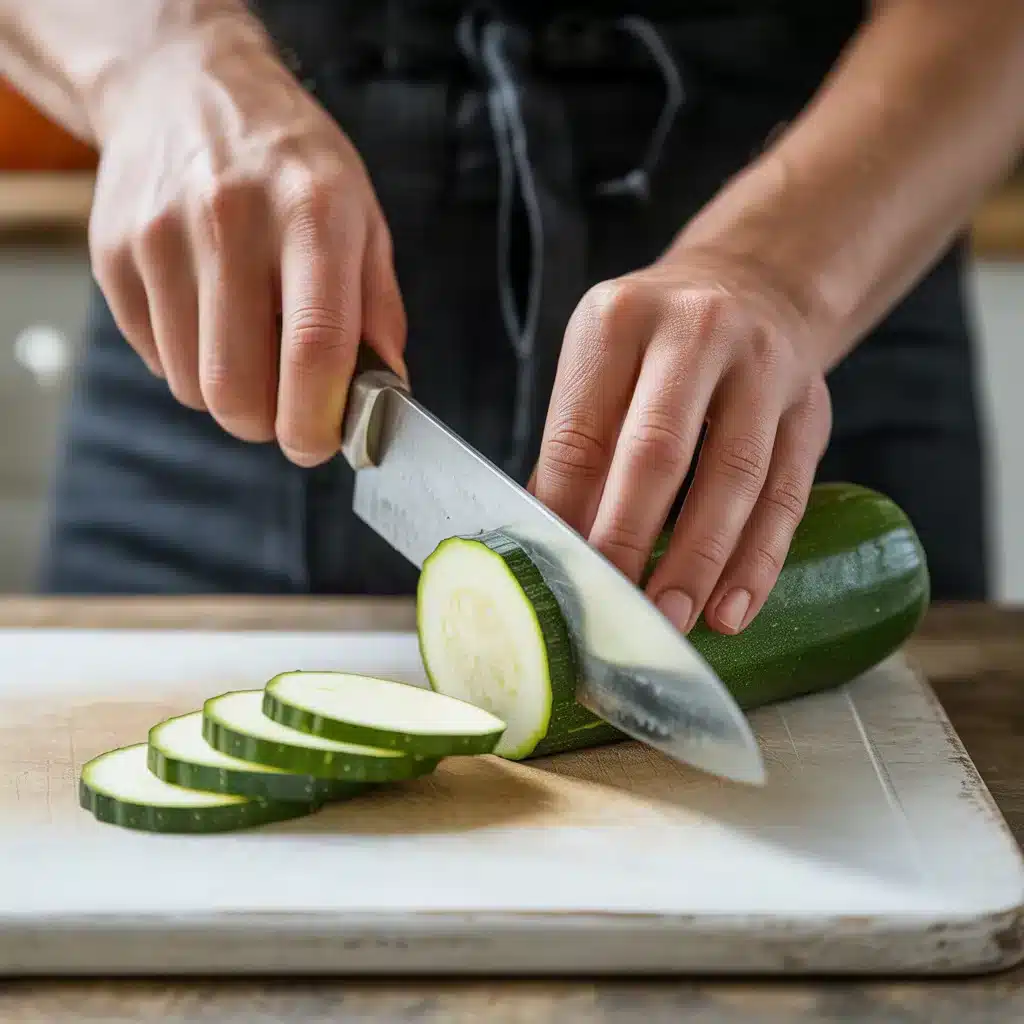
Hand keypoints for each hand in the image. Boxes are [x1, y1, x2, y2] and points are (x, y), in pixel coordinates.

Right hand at [87, 16, 405, 464]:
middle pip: (237, 389)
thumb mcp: (362, 217)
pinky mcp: (113, 254)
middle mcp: (230, 221)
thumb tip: (384, 396)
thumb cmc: (291, 162)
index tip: (321, 444)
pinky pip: (155, 359)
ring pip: (191, 386)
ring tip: (248, 343)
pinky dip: (188, 362)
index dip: (317, 421)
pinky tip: (208, 315)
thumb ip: (378, 312)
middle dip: (267, 423)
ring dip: (228, 393)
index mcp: (311, 215)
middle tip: (286, 409)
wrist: (186, 87)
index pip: (314, 349)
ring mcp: (161, 237)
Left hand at [530, 252, 831, 635]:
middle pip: (658, 451)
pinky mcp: (810, 408)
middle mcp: (696, 332)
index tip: (558, 573)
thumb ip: (575, 449)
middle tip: (613, 605)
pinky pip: (787, 495)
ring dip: (700, 562)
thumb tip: (547, 543)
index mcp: (620, 320)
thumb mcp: (602, 364)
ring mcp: (764, 368)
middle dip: (630, 538)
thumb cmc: (655, 343)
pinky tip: (731, 607)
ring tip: (672, 620)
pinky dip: (758, 560)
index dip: (566, 511)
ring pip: (736, 478)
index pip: (582, 431)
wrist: (753, 286)